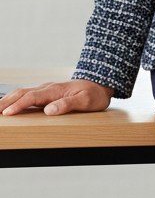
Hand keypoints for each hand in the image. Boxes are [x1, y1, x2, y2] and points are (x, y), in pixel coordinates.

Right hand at [0, 80, 115, 115]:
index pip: (32, 97)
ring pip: (23, 92)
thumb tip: (49, 110)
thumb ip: (67, 105)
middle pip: (22, 93)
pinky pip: (28, 94)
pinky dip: (16, 98)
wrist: (101, 83)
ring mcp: (47, 89)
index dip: (19, 105)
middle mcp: (48, 88)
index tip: (7, 113)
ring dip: (9, 99)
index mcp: (55, 90)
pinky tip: (10, 104)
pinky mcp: (48, 92)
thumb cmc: (94, 94)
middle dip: (7, 102)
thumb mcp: (86, 101)